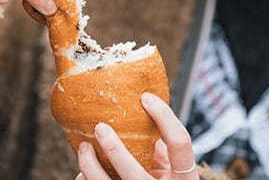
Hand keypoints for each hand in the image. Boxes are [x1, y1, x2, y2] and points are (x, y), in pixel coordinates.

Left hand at [77, 92, 198, 179]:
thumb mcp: (173, 166)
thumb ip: (161, 143)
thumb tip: (140, 107)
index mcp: (185, 178)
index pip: (180, 143)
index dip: (164, 116)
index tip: (145, 97)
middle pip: (134, 173)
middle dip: (114, 149)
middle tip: (100, 126)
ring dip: (91, 166)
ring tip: (84, 147)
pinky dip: (87, 178)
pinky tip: (83, 170)